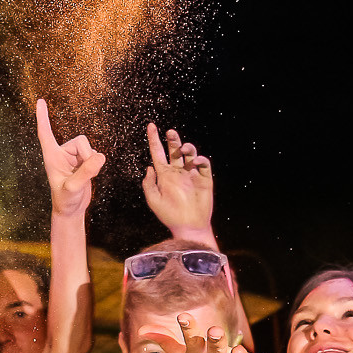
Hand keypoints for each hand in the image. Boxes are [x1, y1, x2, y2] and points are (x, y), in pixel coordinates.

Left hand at [36, 98, 104, 217]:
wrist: (71, 209)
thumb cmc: (65, 200)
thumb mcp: (73, 187)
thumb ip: (86, 172)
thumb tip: (99, 157)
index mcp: (52, 156)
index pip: (45, 133)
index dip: (42, 117)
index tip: (40, 101)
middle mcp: (62, 153)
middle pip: (81, 141)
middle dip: (87, 155)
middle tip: (85, 173)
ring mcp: (73, 157)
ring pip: (90, 148)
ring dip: (92, 162)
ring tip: (84, 177)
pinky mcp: (84, 162)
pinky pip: (96, 155)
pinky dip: (96, 165)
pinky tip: (88, 176)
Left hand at [142, 123, 213, 240]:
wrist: (189, 227)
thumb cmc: (170, 215)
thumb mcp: (154, 200)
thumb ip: (149, 183)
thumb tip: (149, 166)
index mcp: (164, 175)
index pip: (158, 153)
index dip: (154, 139)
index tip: (151, 126)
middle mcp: (178, 172)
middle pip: (174, 150)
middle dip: (173, 139)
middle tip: (170, 132)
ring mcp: (191, 174)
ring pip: (190, 154)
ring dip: (187, 147)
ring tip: (183, 149)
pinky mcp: (204, 179)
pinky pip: (203, 164)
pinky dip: (200, 159)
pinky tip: (196, 161)